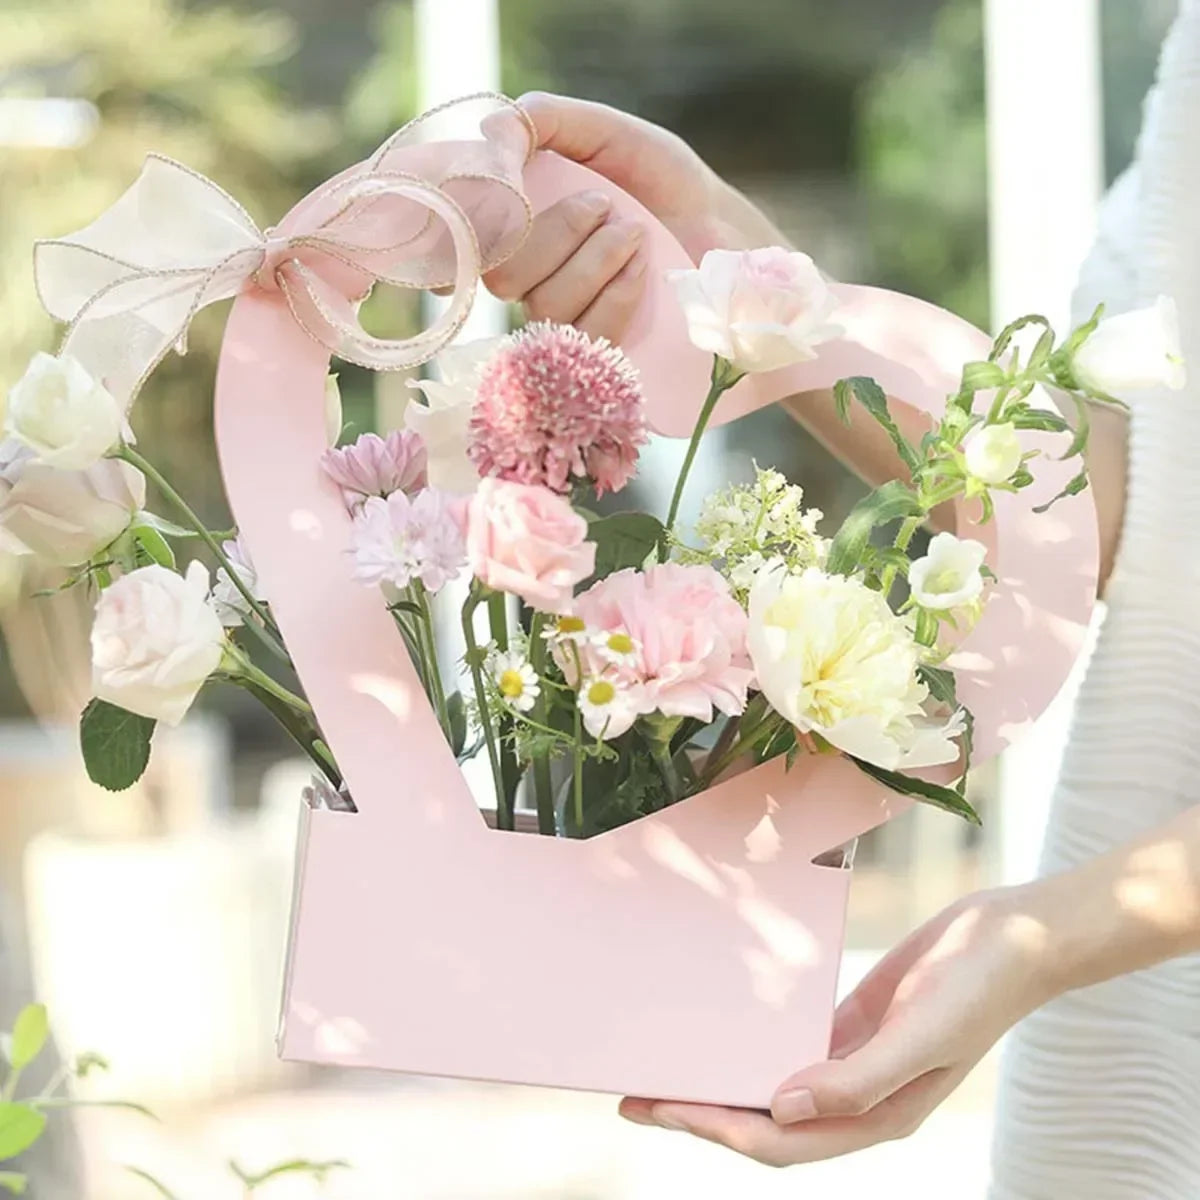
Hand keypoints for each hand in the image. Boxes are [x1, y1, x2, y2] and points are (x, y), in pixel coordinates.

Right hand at [484, 92, 787, 342]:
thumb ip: (552, 121)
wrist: (725, 234)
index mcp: (520, 227)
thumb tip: (491, 129)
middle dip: (557, 233)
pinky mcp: (599, 356)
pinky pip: (584, 335)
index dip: (483, 222)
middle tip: (606, 206)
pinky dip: (616, 294)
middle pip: (503, 276)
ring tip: (637, 234)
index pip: (471, 241)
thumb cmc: (665, 184)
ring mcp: (564, 322)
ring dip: (595, 260)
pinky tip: (642, 270)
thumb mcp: (613, 136)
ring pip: (544, 304)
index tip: (520, 192)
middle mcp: (531, 279)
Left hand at [619, 888, 1054, 1165]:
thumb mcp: (922, 1035)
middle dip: (702, 1113)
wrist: (1016, 936)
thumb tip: (781, 1107)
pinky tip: (723, 1027)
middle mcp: (859, 1096)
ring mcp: (855, 1059)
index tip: (665, 1108)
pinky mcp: (853, 1021)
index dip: (719, 1129)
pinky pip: (793, 1041)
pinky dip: (755, 1042)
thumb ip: (857, 1079)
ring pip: (773, 1083)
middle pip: (764, 1119)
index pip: (780, 1139)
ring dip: (722, 1080)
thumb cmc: (978, 988)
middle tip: (638, 1097)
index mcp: (877, 1116)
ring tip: (666, 1065)